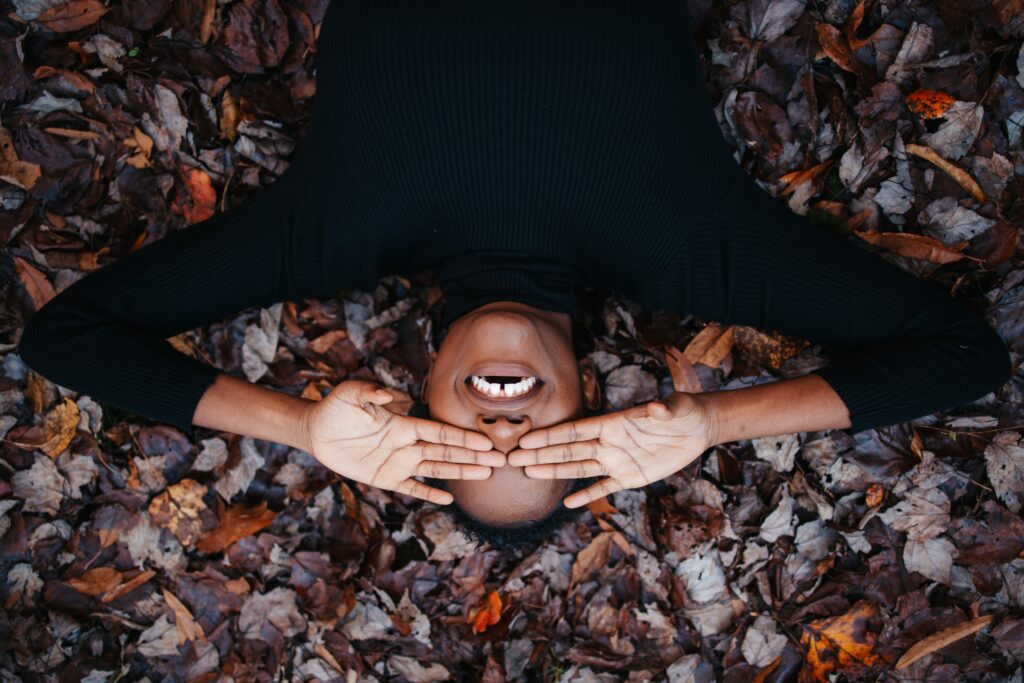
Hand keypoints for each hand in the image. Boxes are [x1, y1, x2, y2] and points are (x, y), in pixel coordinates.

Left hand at [301, 380, 501, 503]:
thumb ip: (370, 392)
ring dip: (460, 472)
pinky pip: (411, 488)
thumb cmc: (336, 408)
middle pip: (446, 452)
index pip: (438, 433)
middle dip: (472, 456)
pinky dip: (429, 494)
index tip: (485, 441)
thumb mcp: (350, 393)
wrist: (317, 430)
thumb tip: (390, 396)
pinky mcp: (384, 479)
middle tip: (499, 460)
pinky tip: (448, 499)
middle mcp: (406, 444)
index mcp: (403, 424)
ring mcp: (397, 463)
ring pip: (436, 469)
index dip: (462, 437)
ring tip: (485, 474)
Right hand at [508, 349, 716, 507]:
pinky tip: (568, 502)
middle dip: (541, 454)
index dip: (551, 435)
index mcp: (613, 423)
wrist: (697, 427)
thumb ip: (662, 410)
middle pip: (569, 450)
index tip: (527, 439)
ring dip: (555, 470)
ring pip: (579, 467)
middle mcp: (609, 443)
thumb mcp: (676, 407)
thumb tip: (656, 409)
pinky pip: (604, 488)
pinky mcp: (631, 477)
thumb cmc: (684, 410)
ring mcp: (617, 461)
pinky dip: (587, 495)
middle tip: (513, 459)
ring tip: (530, 473)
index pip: (576, 431)